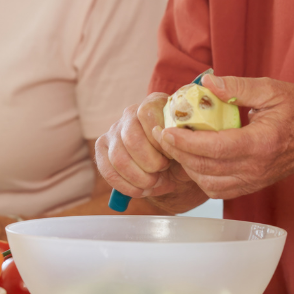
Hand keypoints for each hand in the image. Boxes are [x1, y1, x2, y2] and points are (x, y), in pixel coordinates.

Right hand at [95, 94, 206, 212]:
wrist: (173, 169)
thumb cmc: (182, 153)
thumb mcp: (190, 146)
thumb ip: (185, 142)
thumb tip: (176, 144)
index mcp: (154, 104)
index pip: (147, 113)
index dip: (158, 138)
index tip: (171, 154)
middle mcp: (130, 113)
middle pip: (131, 138)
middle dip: (149, 163)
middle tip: (163, 171)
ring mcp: (114, 130)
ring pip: (119, 158)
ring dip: (139, 178)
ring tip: (154, 183)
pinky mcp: (102, 148)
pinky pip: (107, 171)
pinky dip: (125, 186)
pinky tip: (140, 190)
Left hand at [151, 74, 293, 199]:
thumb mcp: (272, 89)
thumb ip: (238, 86)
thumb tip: (207, 82)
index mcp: (261, 143)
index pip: (215, 149)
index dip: (186, 142)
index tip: (167, 130)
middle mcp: (256, 168)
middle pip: (206, 169)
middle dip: (179, 153)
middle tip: (164, 134)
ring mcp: (255, 181)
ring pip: (210, 184)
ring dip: (188, 167)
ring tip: (176, 145)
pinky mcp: (253, 185)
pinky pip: (220, 189)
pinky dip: (201, 176)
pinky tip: (193, 158)